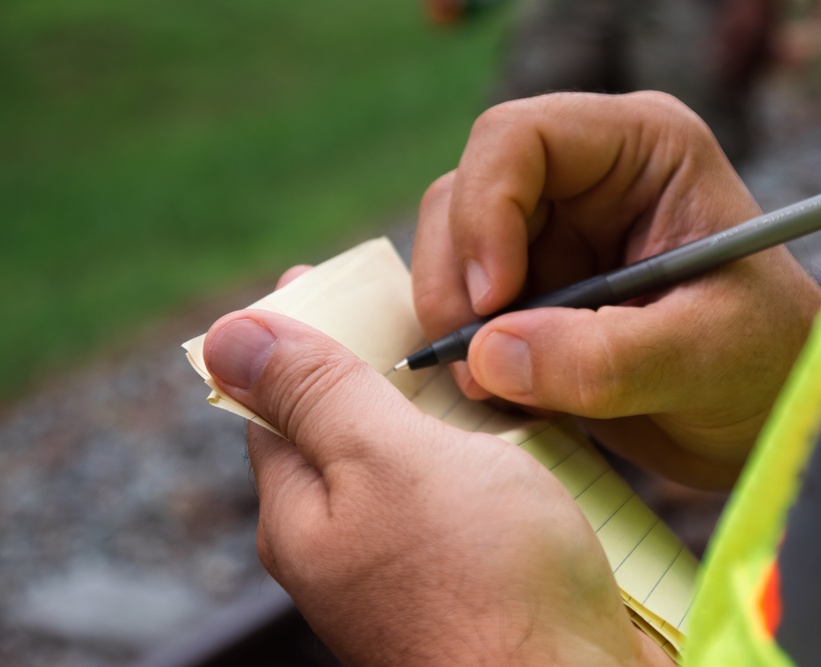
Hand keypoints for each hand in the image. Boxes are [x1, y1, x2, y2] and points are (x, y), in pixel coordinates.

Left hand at [203, 300, 672, 664]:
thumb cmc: (484, 581)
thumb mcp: (391, 460)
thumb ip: (317, 395)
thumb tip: (229, 335)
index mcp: (301, 513)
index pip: (273, 399)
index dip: (295, 332)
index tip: (329, 273)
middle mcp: (344, 544)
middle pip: (343, 426)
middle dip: (376, 362)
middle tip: (421, 305)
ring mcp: (408, 565)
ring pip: (410, 456)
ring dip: (439, 404)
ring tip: (481, 353)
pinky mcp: (469, 576)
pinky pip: (461, 491)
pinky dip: (481, 448)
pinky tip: (519, 422)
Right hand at [412, 92, 820, 488]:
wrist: (765, 419)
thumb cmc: (767, 365)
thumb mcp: (704, 357)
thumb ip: (603, 357)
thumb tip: (486, 354)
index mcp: (642, 150)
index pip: (519, 138)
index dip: (486, 209)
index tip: (494, 300)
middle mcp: (585, 181)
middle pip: (464, 197)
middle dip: (458, 286)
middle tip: (479, 371)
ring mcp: (552, 238)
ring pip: (451, 257)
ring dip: (458, 329)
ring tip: (501, 395)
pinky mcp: (531, 294)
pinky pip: (463, 312)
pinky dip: (467, 358)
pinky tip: (509, 399)